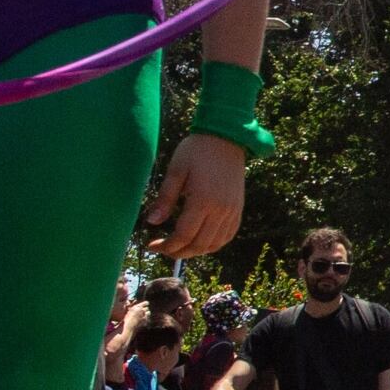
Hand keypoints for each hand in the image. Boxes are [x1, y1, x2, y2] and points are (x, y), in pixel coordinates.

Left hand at [142, 135, 246, 259]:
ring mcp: (232, 210)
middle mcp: (221, 210)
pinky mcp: (238, 208)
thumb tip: (151, 222)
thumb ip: (164, 199)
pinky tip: (200, 241)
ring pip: (214, 244)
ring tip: (179, 246)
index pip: (184, 235)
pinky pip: (227, 236)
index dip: (166, 246)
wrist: (226, 137)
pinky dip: (213, 244)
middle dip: (178, 252)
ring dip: (195, 251)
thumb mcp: (175, 171)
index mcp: (203, 200)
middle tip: (163, 248)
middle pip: (199, 245)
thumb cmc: (196, 151)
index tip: (151, 245)